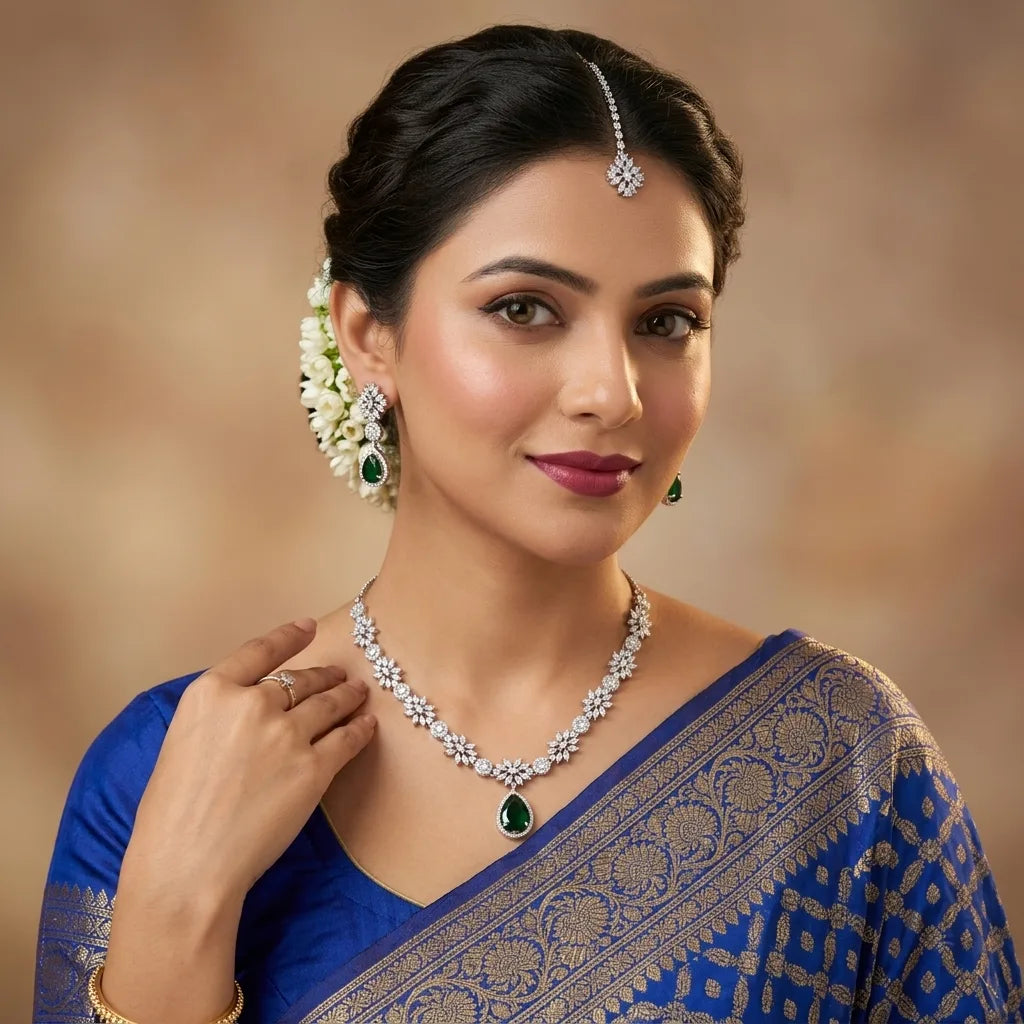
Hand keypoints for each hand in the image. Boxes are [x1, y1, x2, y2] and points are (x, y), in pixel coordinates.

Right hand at [122, 619, 374, 905]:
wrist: (187, 864)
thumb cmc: (172, 815)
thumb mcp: (182, 742)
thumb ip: (218, 716)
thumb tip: (248, 707)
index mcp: (211, 693)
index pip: (260, 651)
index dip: (288, 636)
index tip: (307, 626)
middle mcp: (252, 704)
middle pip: (300, 679)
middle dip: (324, 676)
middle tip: (339, 676)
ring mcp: (287, 734)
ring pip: (329, 703)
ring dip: (347, 695)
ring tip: (359, 693)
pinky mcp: (314, 768)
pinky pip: (347, 739)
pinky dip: (360, 729)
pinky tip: (366, 726)